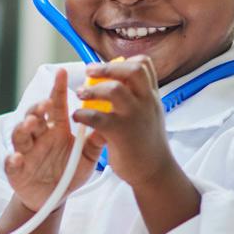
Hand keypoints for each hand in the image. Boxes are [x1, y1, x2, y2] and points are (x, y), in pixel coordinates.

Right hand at [4, 69, 105, 211]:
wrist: (54, 198)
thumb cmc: (69, 172)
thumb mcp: (88, 158)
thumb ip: (96, 141)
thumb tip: (110, 120)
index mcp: (57, 129)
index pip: (56, 105)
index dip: (58, 89)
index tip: (62, 72)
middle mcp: (39, 137)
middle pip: (33, 116)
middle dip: (36, 109)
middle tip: (45, 106)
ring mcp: (26, 152)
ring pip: (19, 135)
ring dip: (23, 128)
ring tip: (31, 124)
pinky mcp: (16, 170)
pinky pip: (11, 163)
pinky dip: (12, 160)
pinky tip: (18, 158)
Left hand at [72, 55, 172, 186]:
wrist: (155, 172)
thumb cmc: (147, 143)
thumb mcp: (149, 113)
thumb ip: (137, 97)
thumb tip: (117, 80)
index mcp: (151, 96)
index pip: (143, 64)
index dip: (124, 61)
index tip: (110, 66)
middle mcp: (146, 102)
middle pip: (132, 70)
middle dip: (107, 67)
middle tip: (89, 71)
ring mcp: (135, 117)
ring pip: (115, 90)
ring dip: (93, 89)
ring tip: (80, 94)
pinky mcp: (122, 134)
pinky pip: (99, 117)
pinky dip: (84, 114)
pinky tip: (78, 116)